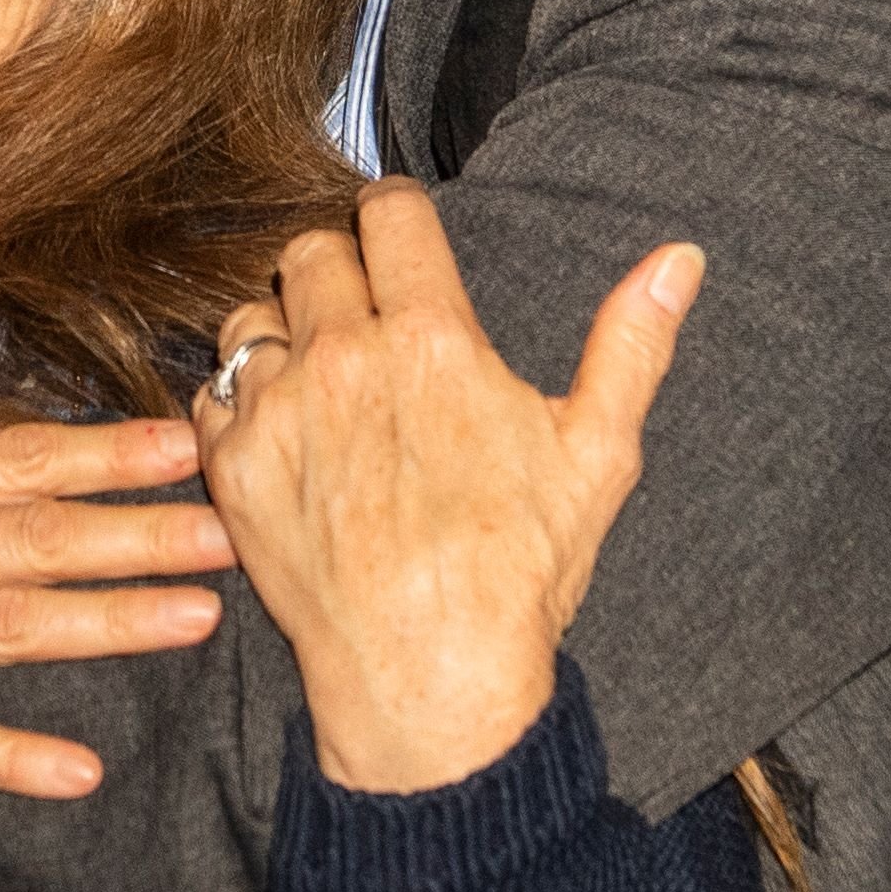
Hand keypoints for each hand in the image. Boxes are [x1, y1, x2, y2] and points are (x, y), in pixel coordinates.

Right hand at [0, 416, 236, 797]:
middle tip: (234, 527)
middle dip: (140, 532)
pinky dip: (7, 756)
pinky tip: (77, 771)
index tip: (184, 439)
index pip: (9, 459)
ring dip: (110, 623)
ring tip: (197, 617)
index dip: (102, 450)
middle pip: (35, 538)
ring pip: (11, 624)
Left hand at [197, 179, 698, 793]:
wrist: (429, 676)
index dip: (398, 215)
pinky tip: (283, 432)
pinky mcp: (233, 468)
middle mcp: (342, 358)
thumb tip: (678, 259)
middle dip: (340, 266)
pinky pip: (212, 392)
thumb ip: (631, 343)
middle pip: (311, 250)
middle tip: (363, 306)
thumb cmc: (519, 571)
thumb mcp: (597, 452)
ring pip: (250, 314)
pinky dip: (239, 401)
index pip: (390, 214)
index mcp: (430, 337)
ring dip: (282, 329)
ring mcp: (277, 412)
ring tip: (318, 370)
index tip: (401, 234)